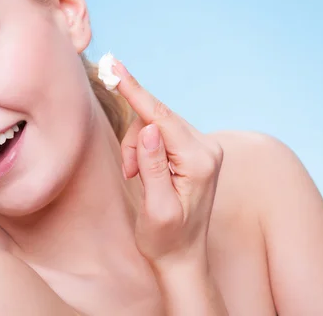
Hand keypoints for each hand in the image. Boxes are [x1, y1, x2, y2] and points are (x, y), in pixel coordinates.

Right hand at [113, 61, 223, 265]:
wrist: (182, 257)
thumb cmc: (166, 240)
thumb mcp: (156, 208)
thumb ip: (153, 166)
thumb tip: (149, 127)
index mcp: (199, 161)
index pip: (162, 118)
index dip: (135, 91)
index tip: (115, 66)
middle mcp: (207, 148)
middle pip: (157, 118)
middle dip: (134, 140)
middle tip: (129, 172)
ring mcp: (203, 147)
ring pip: (156, 123)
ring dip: (137, 146)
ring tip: (137, 177)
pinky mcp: (194, 150)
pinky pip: (161, 132)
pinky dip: (144, 148)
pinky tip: (145, 171)